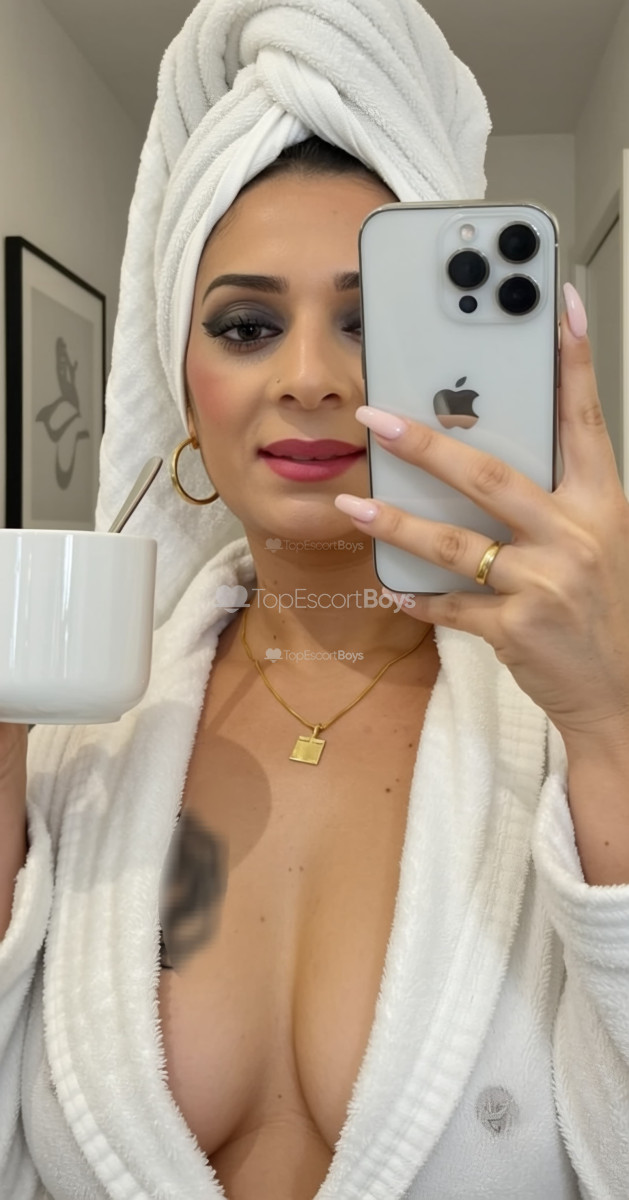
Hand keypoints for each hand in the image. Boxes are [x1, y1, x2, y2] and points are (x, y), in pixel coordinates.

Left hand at [335, 287, 628, 747]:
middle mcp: (576, 536)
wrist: (619, 694)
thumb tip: (481, 462)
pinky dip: (416, 596)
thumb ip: (552, 501)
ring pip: (455, 543)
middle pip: (491, 476)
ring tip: (351, 505)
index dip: (572, 361)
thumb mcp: (596, 542)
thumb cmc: (602, 610)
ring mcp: (546, 584)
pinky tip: (387, 584)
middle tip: (376, 417)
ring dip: (396, 522)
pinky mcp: (518, 630)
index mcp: (599, 504)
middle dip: (427, 444)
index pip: (584, 420)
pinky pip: (451, 606)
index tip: (559, 305)